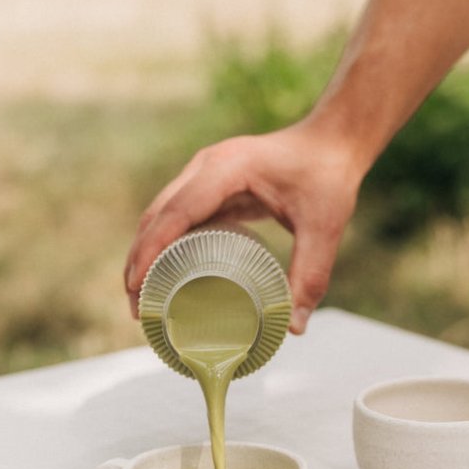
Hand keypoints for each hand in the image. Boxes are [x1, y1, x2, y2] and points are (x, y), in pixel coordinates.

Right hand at [123, 122, 361, 331]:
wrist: (333, 141)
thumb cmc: (328, 174)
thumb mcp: (323, 225)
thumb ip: (310, 273)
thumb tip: (294, 327)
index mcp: (226, 168)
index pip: (176, 212)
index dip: (151, 249)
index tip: (136, 286)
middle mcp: (207, 167)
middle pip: (157, 215)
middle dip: (140, 260)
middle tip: (137, 309)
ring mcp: (205, 173)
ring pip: (161, 215)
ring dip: (146, 253)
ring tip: (143, 299)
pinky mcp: (212, 185)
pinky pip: (178, 216)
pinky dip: (165, 244)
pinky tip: (164, 274)